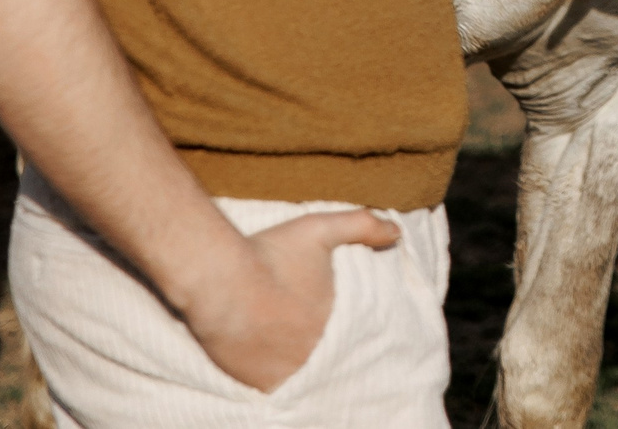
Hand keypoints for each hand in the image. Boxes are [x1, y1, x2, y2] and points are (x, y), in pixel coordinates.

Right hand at [178, 207, 399, 391]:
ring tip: (289, 351)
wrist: (221, 282)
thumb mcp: (320, 229)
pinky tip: (271, 368)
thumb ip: (361, 226)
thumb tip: (396, 232)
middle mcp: (318, 353)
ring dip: (301, 367)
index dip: (344, 329)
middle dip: (321, 346)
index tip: (331, 321)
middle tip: (304, 333)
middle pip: (327, 355)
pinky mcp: (262, 385)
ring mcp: (290, 373)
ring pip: (304, 375)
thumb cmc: (270, 256)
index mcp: (338, 321)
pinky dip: (277, 383)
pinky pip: (277, 392)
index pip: (351, 333)